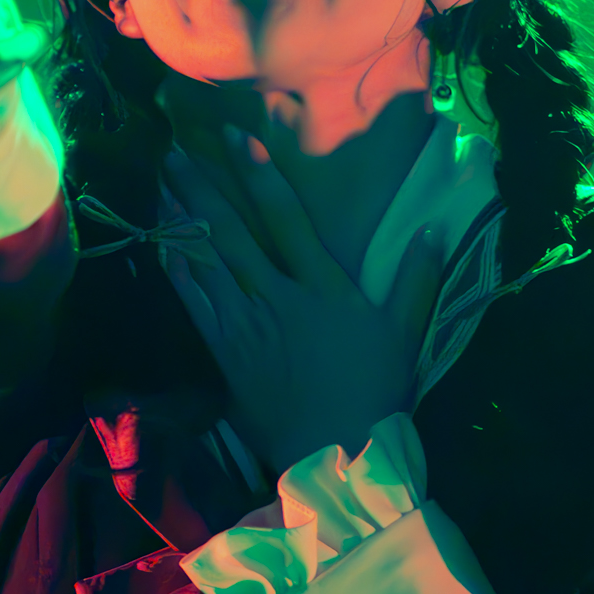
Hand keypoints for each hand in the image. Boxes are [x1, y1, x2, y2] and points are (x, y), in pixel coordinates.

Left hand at [162, 129, 444, 477]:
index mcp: (321, 288)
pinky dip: (178, 271)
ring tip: (162, 185)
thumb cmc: (374, 393)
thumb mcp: (404, 333)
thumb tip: (432, 229)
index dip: (260, 176)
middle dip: (202, 189)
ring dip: (181, 221)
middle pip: (231, 234)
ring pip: (204, 263)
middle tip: (174, 151)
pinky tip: (163, 246)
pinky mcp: (225, 354)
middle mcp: (275, 298)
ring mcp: (244, 326)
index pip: (286, 219)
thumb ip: (416, 278)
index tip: (237, 139)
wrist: (334, 455)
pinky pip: (195, 303)